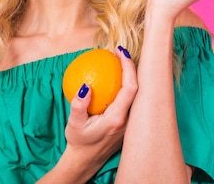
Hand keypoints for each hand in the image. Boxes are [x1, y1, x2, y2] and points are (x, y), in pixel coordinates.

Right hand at [61, 48, 137, 175]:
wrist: (86, 161)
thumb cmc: (79, 142)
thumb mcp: (74, 124)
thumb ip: (79, 105)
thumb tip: (85, 86)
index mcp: (118, 119)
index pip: (131, 88)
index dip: (129, 68)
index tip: (120, 53)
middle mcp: (128, 120)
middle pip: (139, 88)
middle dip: (133, 67)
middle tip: (120, 52)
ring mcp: (130, 122)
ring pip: (136, 94)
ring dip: (130, 75)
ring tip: (118, 60)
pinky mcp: (127, 122)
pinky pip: (128, 99)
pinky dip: (123, 84)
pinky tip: (112, 77)